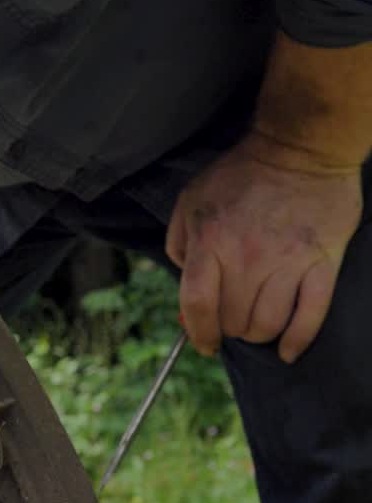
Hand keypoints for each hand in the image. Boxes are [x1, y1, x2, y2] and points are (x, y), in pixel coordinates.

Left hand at [165, 130, 361, 361]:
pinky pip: (310, 316)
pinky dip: (297, 341)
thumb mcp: (190, 200)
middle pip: (233, 319)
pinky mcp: (322, 263)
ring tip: (255, 326)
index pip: (197, 303)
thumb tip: (184, 284)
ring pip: (268, 324)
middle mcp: (247, 257)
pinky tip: (288, 352)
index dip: (198, 331)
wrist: (300, 150)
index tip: (203, 343)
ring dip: (258, 334)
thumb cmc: (240, 174)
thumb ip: (179, 243)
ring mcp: (287, 262)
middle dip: (228, 328)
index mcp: (210, 242)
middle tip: (232, 320)